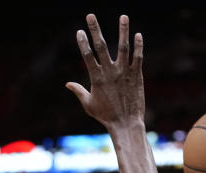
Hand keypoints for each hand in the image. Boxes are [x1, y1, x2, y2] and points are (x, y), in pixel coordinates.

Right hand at [66, 14, 143, 129]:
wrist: (126, 124)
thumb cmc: (106, 116)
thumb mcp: (88, 105)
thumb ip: (79, 91)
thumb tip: (67, 84)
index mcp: (97, 79)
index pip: (87, 56)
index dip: (82, 42)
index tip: (79, 31)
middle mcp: (110, 73)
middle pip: (101, 47)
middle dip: (95, 30)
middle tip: (90, 15)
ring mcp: (124, 73)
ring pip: (123, 48)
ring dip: (123, 31)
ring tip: (123, 16)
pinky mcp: (136, 76)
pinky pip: (137, 57)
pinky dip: (138, 46)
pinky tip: (138, 34)